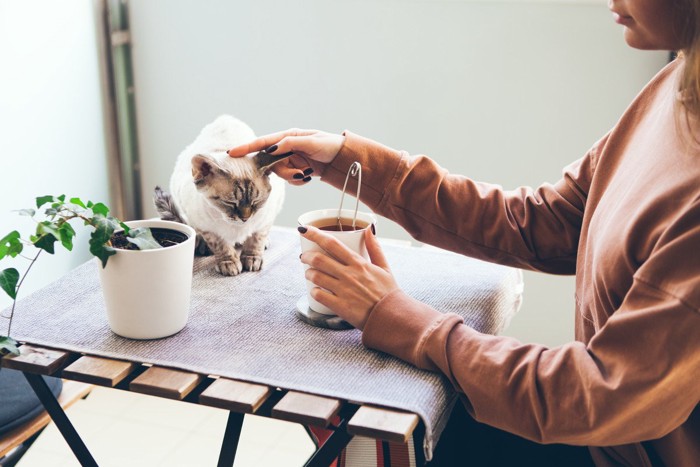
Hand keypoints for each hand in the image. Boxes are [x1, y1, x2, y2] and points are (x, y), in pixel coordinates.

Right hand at [227, 129, 344, 184]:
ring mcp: (290, 160)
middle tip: (303, 173)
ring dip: (294, 176)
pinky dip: (299, 180)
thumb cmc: (329, 145)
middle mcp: (286, 148)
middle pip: (271, 163)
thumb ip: (290, 144)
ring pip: (280, 173)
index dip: (247, 148)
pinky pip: (289, 179)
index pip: (263, 142)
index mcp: (288, 136)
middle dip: (285, 171)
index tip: (233, 153)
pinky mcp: (295, 170)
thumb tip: (272, 148)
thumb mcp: (311, 142)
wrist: (343, 159)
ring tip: (309, 174)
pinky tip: (310, 176)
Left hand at [298, 225, 399, 329]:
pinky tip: (315, 290)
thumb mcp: (385, 268)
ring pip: (316, 276)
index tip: (304, 230)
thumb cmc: (389, 293)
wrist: (392, 318)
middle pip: (319, 259)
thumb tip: (369, 229)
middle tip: (304, 256)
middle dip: (307, 256)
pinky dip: (313, 291)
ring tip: (309, 273)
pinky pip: (318, 295)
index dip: (315, 234)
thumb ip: (375, 248)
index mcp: (359, 264)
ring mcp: (343, 291)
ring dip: (308, 273)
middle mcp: (349, 275)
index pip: (332, 244)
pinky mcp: (340, 306)